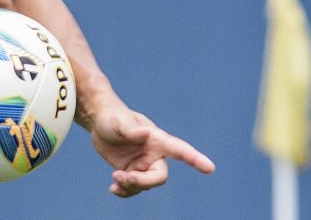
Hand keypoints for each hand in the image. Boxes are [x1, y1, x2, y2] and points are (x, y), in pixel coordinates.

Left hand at [88, 105, 215, 197]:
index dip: (195, 159)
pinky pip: (133, 188)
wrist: (100, 122)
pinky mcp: (131, 171)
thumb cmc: (113, 118)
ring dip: (131, 186)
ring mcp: (143, 164)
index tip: (210, 168)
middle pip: (159, 177)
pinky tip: (114, 190)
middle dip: (144, 182)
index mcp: (157, 140)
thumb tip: (146, 133)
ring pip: (145, 185)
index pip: (180, 150)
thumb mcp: (119, 123)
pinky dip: (125, 192)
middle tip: (126, 177)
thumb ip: (132, 129)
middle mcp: (154, 154)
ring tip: (115, 177)